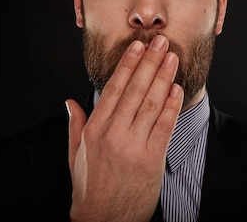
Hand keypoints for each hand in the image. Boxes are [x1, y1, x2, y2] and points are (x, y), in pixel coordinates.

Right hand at [65, 35, 183, 221]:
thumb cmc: (90, 186)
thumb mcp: (75, 153)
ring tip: (172, 58)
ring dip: (163, 78)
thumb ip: (75, 124)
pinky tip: (176, 89)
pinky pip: (165, 126)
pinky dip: (171, 106)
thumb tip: (70, 102)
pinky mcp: (152, 159)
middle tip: (161, 42)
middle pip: (136, 90)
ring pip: (151, 103)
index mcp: (95, 129)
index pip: (114, 88)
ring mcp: (133, 146)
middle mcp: (113, 134)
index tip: (137, 46)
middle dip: (150, 63)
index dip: (128, 64)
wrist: (104, 220)